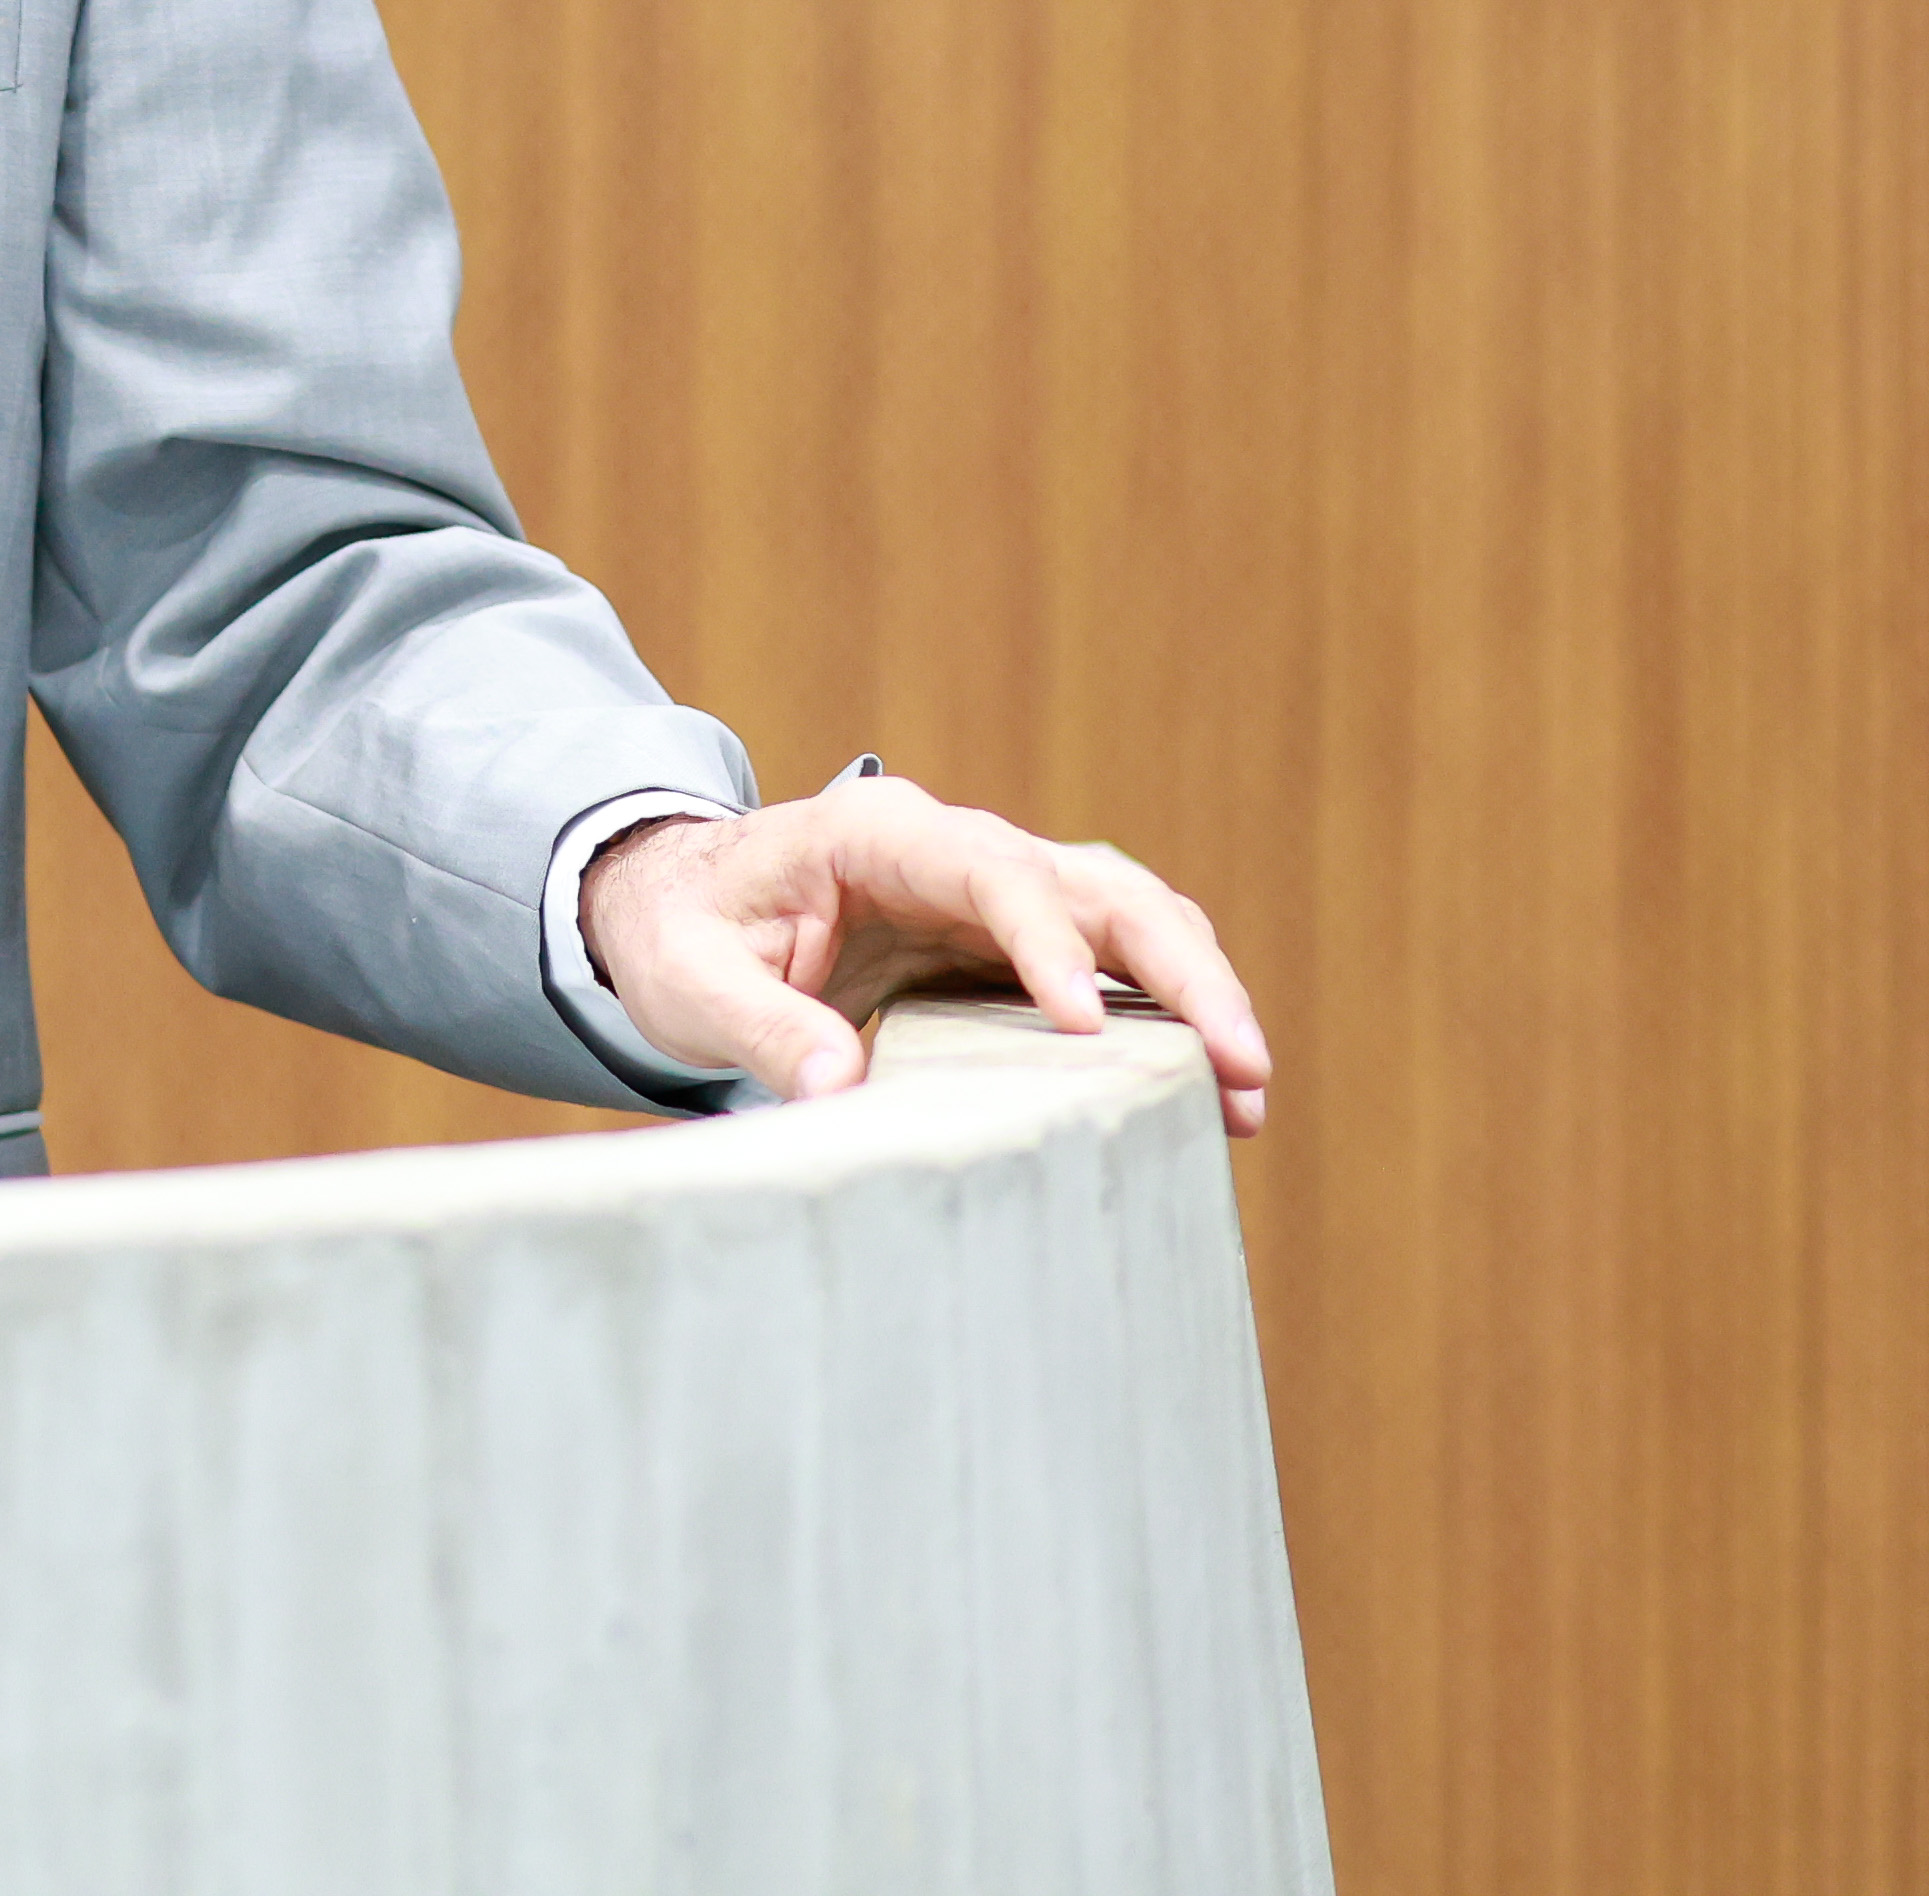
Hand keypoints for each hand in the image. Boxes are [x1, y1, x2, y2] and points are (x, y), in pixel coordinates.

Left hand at [578, 771, 1274, 1137]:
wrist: (681, 906)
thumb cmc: (683, 935)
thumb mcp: (690, 983)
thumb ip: (760, 1027)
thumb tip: (839, 1088)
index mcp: (879, 835)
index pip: (992, 872)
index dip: (1048, 944)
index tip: (1086, 1029)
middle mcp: (957, 847)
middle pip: (1097, 886)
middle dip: (1177, 970)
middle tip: (1240, 1064)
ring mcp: (998, 888)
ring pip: (1130, 914)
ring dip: (1196, 992)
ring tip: (1248, 1093)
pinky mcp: (1015, 939)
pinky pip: (1114, 960)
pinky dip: (1168, 1012)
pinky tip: (1208, 1089)